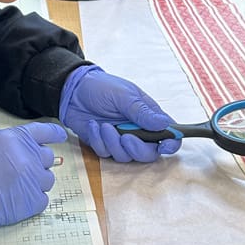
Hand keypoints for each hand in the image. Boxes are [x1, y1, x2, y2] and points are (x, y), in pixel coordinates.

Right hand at [0, 123, 66, 234]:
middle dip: (37, 162)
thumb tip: (18, 147)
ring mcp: (33, 180)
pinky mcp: (32, 202)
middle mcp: (29, 157)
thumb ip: (7, 141)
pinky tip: (17, 200)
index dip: (54, 133)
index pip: (44, 131)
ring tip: (16, 187)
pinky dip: (33, 199)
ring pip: (47, 179)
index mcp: (16, 138)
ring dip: (36, 181)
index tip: (61, 135)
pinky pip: (43, 199)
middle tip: (21, 170)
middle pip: (47, 157)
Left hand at [59, 66, 179, 162]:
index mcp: (149, 116)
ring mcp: (122, 139)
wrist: (73, 91)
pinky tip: (93, 126)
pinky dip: (99, 141)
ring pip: (126, 157)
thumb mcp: (124, 96)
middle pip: (149, 153)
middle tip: (126, 138)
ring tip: (103, 125)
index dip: (171, 144)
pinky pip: (106, 154)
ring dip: (113, 143)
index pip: (170, 135)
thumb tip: (164, 124)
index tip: (163, 146)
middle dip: (137, 149)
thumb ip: (143, 112)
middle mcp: (139, 131)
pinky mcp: (105, 145)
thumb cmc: (102, 87)